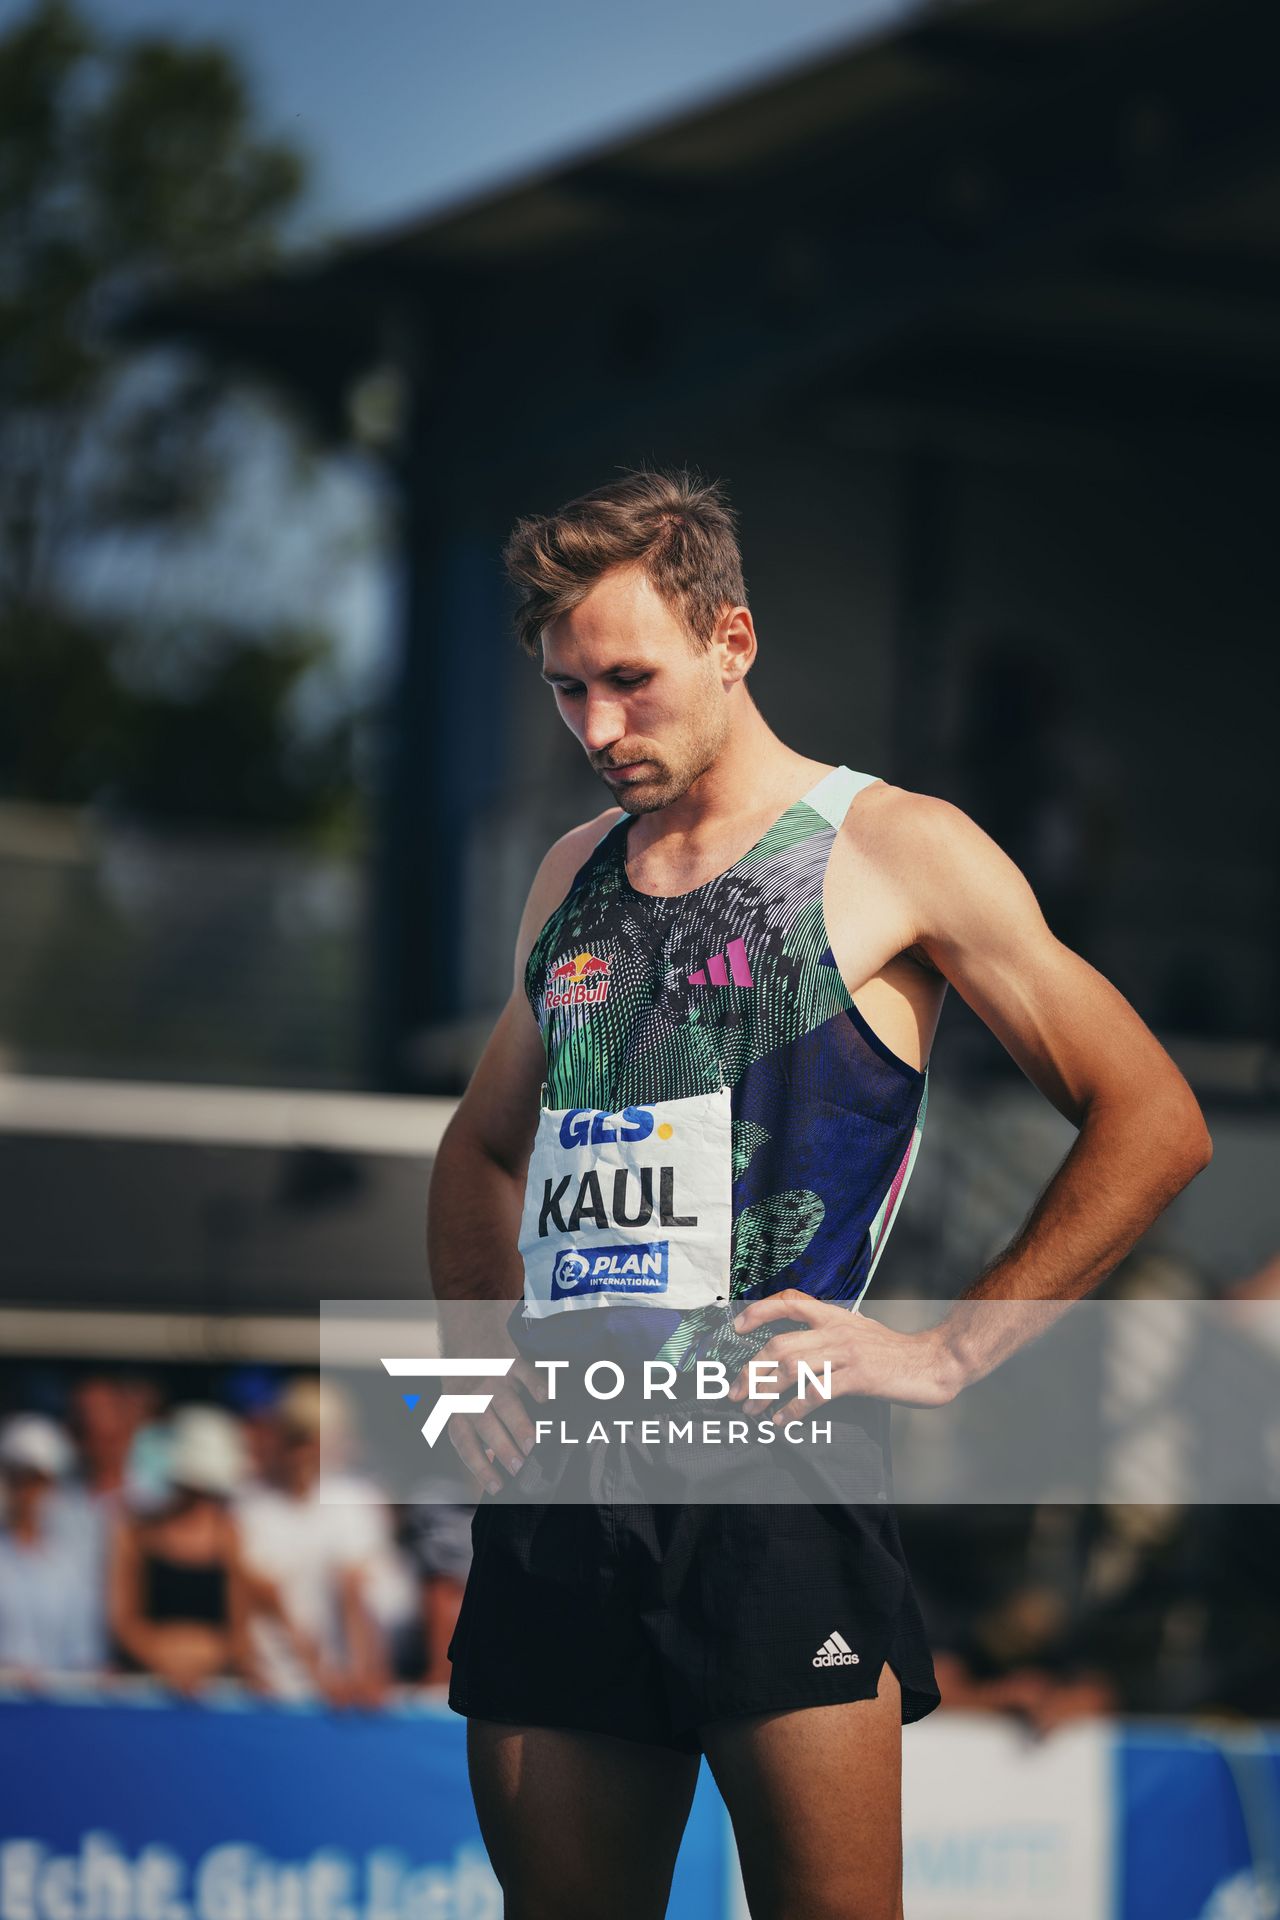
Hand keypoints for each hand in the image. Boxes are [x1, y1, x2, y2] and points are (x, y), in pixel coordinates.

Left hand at [447, 1355, 549, 1495]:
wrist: (466, 1328)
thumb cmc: (466, 1379)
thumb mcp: (459, 1405)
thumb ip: (477, 1433)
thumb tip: (498, 1469)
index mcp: (456, 1411)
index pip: (466, 1444)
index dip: (481, 1467)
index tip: (498, 1486)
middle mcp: (472, 1395)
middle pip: (486, 1425)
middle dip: (502, 1447)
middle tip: (519, 1467)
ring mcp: (491, 1376)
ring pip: (506, 1403)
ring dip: (519, 1424)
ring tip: (533, 1445)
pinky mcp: (510, 1359)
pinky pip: (524, 1372)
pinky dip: (536, 1384)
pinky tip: (546, 1399)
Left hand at [727, 1291, 959, 1418]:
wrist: (933, 1361)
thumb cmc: (893, 1352)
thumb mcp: (858, 1331)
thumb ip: (829, 1334)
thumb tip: (796, 1350)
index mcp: (834, 1315)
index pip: (789, 1302)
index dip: (759, 1312)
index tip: (736, 1328)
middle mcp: (835, 1329)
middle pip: (779, 1345)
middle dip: (751, 1370)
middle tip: (735, 1391)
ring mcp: (846, 1352)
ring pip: (791, 1368)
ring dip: (765, 1392)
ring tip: (751, 1410)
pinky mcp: (857, 1377)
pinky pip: (816, 1393)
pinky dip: (793, 1409)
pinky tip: (782, 1420)